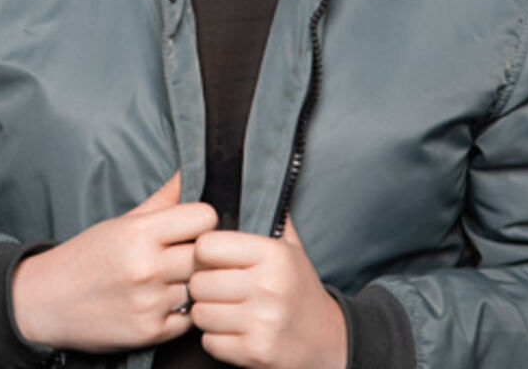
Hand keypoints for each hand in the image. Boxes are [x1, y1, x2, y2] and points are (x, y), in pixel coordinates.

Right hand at [11, 171, 217, 352]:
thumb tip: (189, 171)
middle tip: (187, 255)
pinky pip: (188, 319)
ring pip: (199, 287)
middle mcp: (147, 267)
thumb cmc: (87, 256)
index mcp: (140, 232)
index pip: (204, 218)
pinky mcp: (148, 333)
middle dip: (201, 254)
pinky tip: (162, 303)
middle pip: (207, 254)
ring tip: (171, 280)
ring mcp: (149, 302)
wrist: (45, 302)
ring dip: (190, 284)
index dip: (203, 221)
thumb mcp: (121, 222)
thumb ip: (162, 200)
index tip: (194, 228)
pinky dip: (181, 312)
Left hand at [189, 215, 346, 368]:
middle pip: (200, 282)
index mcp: (274, 255)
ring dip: (206, 312)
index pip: (208, 246)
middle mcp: (268, 287)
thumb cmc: (300, 288)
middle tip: (215, 285)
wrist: (328, 341)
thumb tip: (253, 177)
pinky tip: (231, 329)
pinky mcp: (255, 353)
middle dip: (202, 284)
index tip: (211, 257)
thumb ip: (270, 215)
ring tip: (223, 307)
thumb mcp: (292, 248)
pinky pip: (209, 342)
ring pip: (200, 313)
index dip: (203, 251)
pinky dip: (215, 338)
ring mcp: (262, 323)